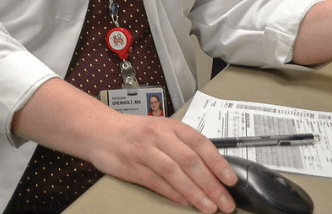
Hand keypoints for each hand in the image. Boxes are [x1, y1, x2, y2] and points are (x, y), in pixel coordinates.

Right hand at [87, 111, 238, 213]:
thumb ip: (184, 146)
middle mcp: (158, 136)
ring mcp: (144, 151)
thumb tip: (213, 170)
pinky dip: (174, 194)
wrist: (100, 131)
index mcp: (170, 126)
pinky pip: (157, 183)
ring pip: (175, 173)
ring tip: (210, 207)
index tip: (231, 180)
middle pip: (190, 161)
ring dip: (195, 193)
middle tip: (225, 202)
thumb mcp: (162, 131)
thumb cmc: (135, 133)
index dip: (218, 162)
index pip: (200, 143)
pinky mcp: (132, 167)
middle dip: (211, 184)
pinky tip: (186, 203)